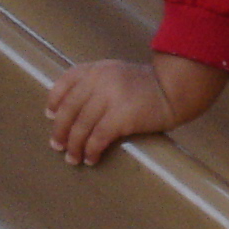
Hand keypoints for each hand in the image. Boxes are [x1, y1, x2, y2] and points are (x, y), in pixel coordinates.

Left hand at [44, 54, 223, 165]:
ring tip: (72, 158)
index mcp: (97, 69)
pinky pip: (98, 138)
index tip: (51, 116)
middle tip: (57, 145)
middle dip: (60, 130)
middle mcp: (99, 81)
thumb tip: (75, 111)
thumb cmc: (151, 85)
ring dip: (74, 146)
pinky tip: (91, 159)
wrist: (177, 90)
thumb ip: (98, 84)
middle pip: (69, 109)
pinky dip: (91, 150)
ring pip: (81, 127)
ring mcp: (109, 98)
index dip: (54, 102)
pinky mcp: (121, 116)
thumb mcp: (119, 74)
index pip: (65, 84)